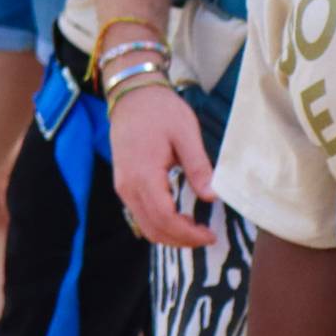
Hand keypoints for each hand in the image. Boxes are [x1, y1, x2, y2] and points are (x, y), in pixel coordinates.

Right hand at [106, 81, 219, 249]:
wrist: (132, 95)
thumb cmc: (161, 110)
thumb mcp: (186, 133)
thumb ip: (198, 167)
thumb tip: (212, 197)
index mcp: (144, 175)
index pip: (164, 219)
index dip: (187, 233)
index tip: (210, 236)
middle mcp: (128, 187)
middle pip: (153, 229)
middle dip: (180, 240)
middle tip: (207, 237)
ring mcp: (123, 187)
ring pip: (144, 225)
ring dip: (169, 234)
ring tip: (196, 230)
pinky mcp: (124, 184)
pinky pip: (140, 214)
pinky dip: (159, 224)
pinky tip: (179, 218)